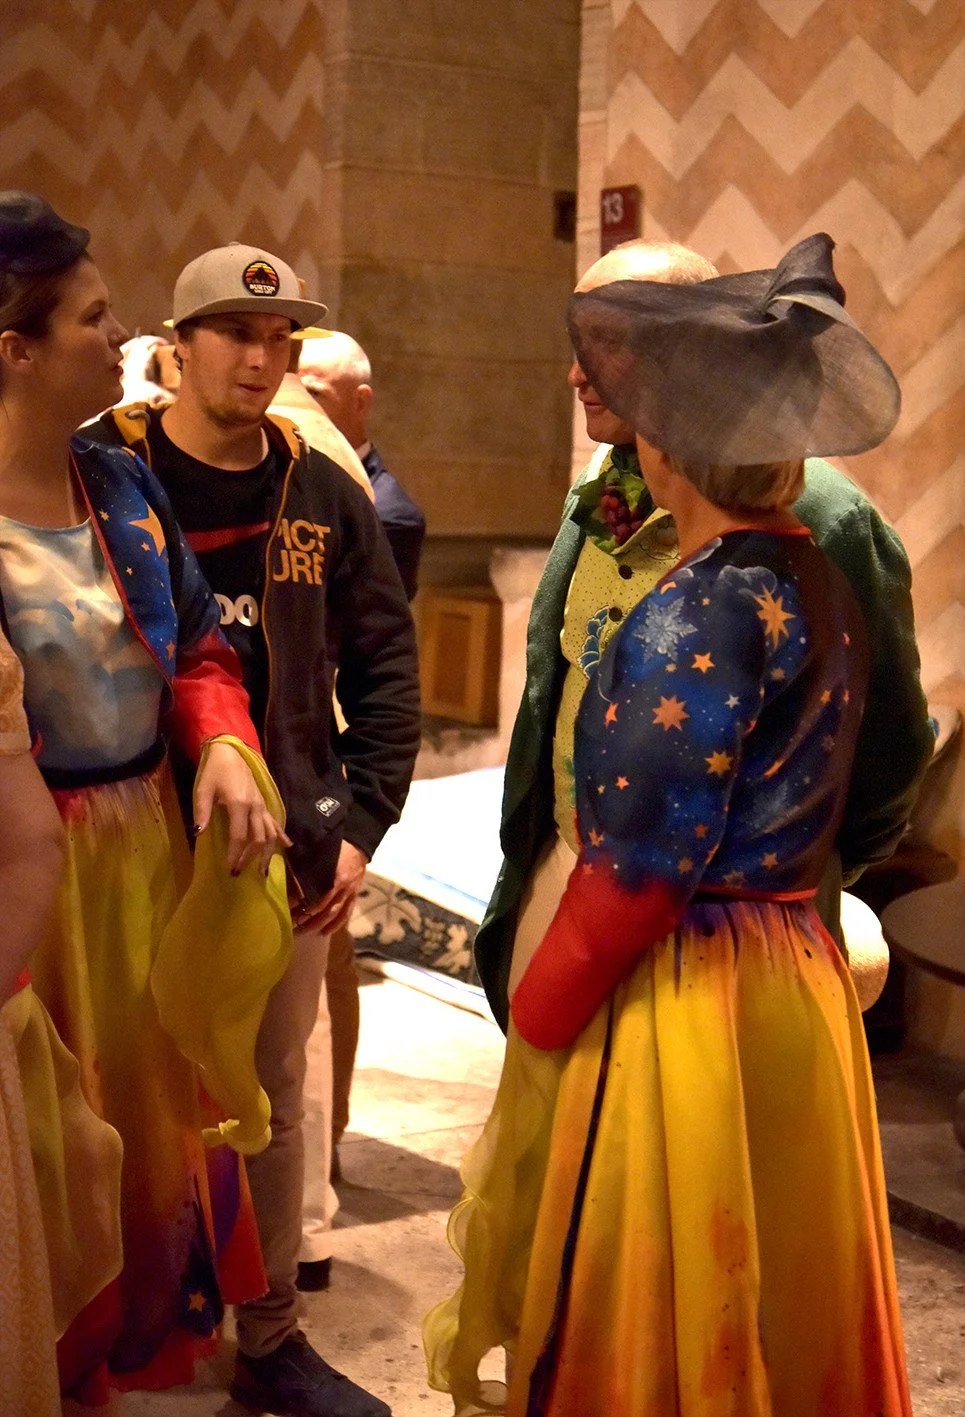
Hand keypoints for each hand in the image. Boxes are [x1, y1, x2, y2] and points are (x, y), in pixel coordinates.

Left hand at [194, 741, 290, 875]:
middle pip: (259, 839)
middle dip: (250, 858)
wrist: (231, 751)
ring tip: (263, 871)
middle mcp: (255, 807)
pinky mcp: (263, 804)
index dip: (235, 855)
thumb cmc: (215, 770)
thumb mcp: (203, 789)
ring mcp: (262, 806)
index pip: (239, 836)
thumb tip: (198, 833)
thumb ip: (201, 812)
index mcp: (239, 804)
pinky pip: (275, 822)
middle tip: (239, 873)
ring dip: (268, 853)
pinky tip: (287, 846)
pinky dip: (281, 835)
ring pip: (270, 833)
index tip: (230, 869)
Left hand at [292, 840, 367, 934]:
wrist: (359, 843)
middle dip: (306, 918)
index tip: (284, 907)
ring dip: (318, 924)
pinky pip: (346, 914)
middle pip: (322, 908)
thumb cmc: (336, 845)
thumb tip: (288, 873)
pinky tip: (325, 932)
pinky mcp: (354, 896)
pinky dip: (336, 925)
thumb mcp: (319, 850)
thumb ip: (305, 861)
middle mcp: (341, 887)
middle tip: (291, 925)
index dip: (298, 901)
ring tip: (304, 931)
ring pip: (333, 914)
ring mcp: (349, 893)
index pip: (313, 893)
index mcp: (332, 875)